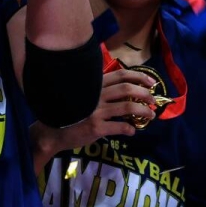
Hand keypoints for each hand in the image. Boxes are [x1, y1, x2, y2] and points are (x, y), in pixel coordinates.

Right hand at [32, 68, 158, 160]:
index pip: (120, 75)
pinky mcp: (96, 127)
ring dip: (143, 111)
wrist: (53, 131)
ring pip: (128, 107)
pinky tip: (132, 131)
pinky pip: (120, 127)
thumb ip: (100, 90)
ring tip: (150, 115)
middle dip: (145, 93)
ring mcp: (96, 111)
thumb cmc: (70, 111)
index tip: (151, 82)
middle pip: (127, 89)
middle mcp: (96, 94)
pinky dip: (130, 129)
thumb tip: (125, 89)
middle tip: (153, 100)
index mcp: (94, 84)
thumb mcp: (84, 95)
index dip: (139, 77)